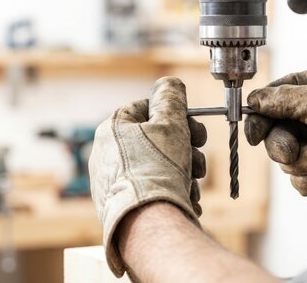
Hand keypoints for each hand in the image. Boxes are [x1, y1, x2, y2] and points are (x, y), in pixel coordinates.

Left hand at [89, 76, 206, 276]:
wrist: (148, 223)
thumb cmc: (157, 170)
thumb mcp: (170, 123)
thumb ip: (171, 98)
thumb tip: (170, 84)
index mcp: (112, 129)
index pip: (144, 107)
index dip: (174, 114)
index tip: (193, 127)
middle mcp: (106, 154)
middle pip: (154, 139)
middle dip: (185, 147)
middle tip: (199, 158)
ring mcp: (111, 181)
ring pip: (157, 166)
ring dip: (183, 171)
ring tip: (193, 184)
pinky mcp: (120, 204)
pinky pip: (150, 189)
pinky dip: (171, 190)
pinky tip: (186, 199)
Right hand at [244, 68, 306, 198]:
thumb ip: (283, 98)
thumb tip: (253, 100)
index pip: (270, 98)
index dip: (258, 115)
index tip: (254, 132)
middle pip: (271, 131)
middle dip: (282, 146)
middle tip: (291, 152)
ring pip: (282, 158)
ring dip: (301, 164)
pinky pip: (296, 179)